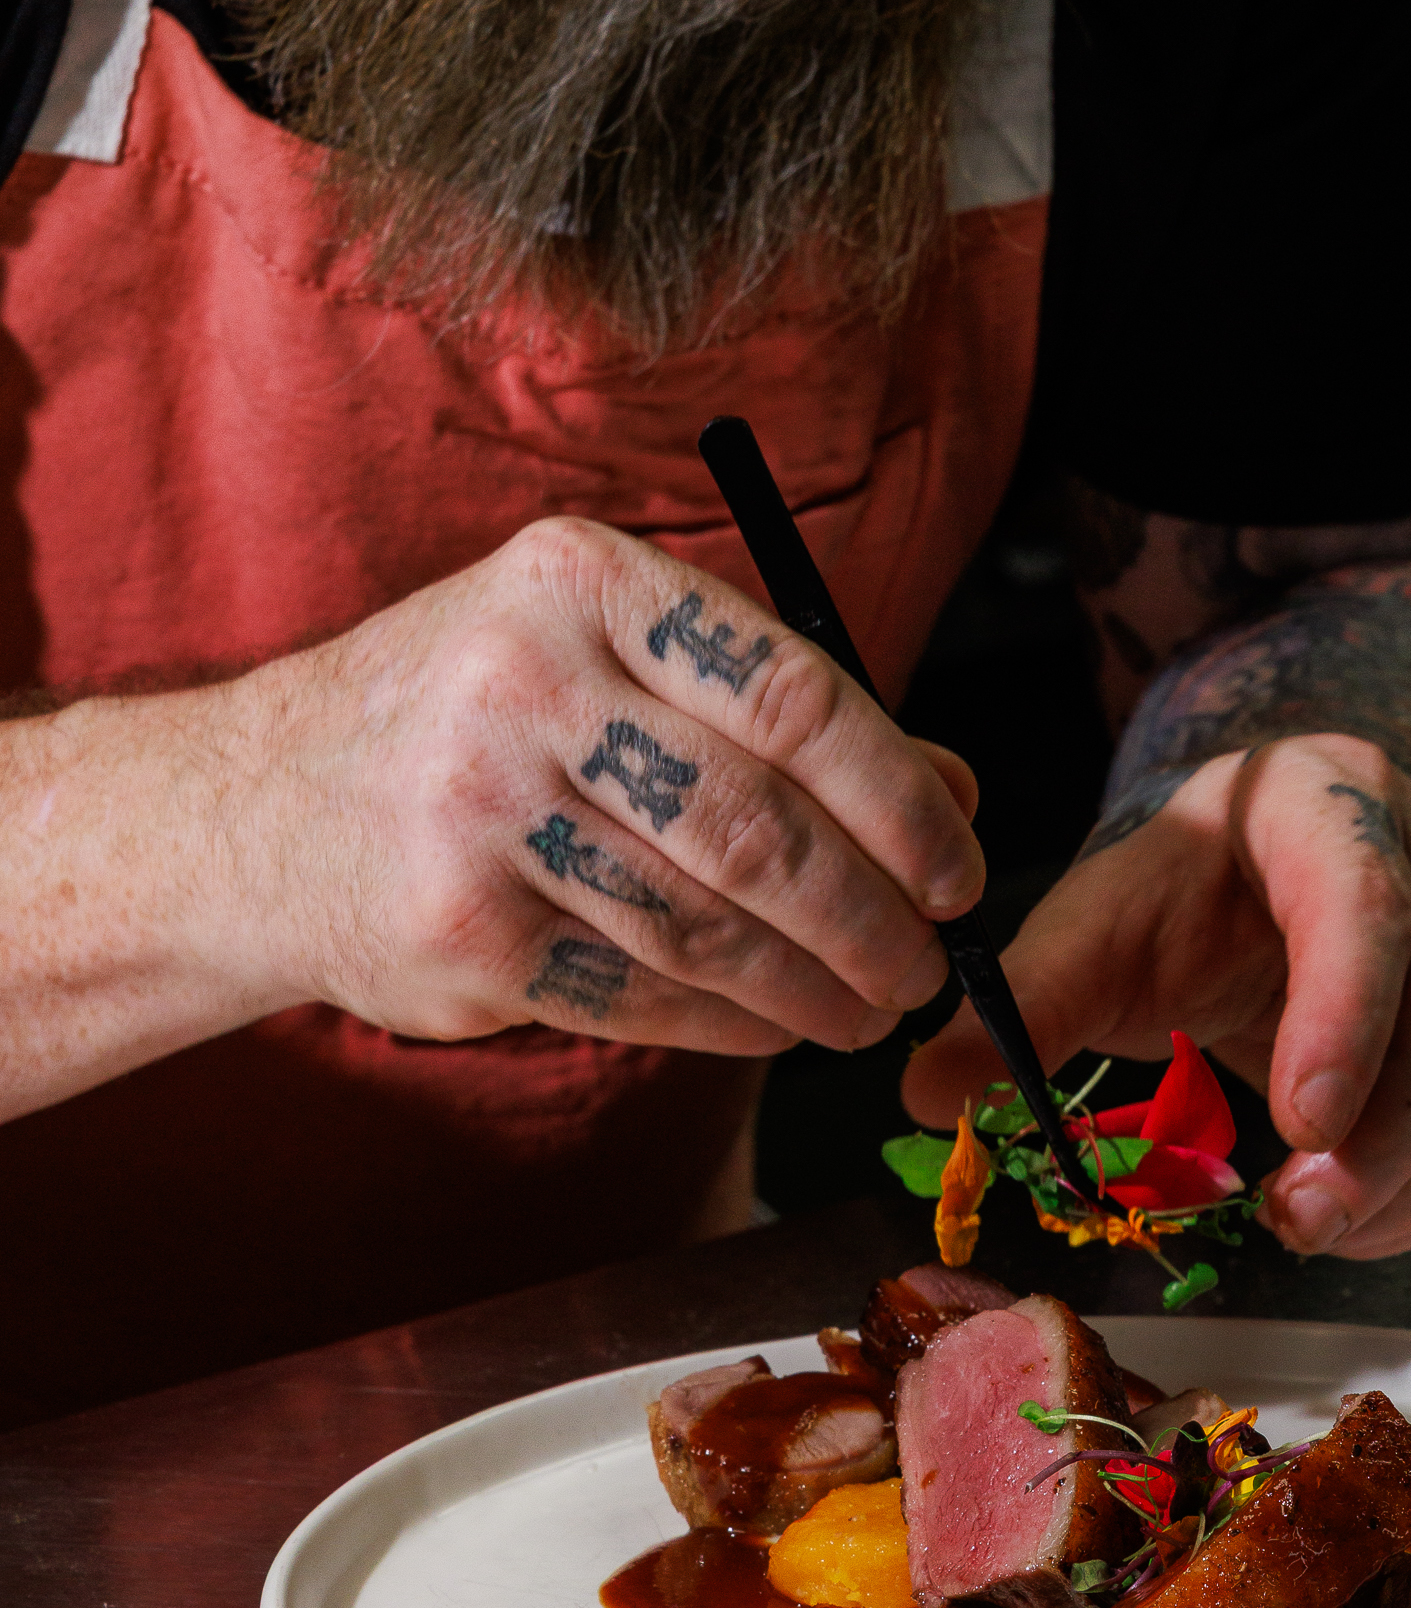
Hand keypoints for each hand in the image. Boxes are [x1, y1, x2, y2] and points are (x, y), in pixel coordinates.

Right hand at [232, 516, 983, 1052]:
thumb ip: (772, 711)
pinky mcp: (459, 934)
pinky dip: (729, 1024)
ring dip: (812, 987)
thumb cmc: (468, 718)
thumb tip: (952, 792)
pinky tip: (773, 1026)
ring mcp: (481, 813)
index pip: (796, 694)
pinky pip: (641, 994)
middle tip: (926, 963)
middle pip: (760, 825)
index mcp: (583, 582)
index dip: (902, 796)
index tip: (961, 863)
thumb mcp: (602, 657)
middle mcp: (524, 683)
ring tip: (866, 1008)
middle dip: (873, 916)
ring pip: (707, 925)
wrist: (252, 809)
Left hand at [902, 735, 1410, 1258]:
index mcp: (1324, 799)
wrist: (1260, 861)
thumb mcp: (1093, 926)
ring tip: (1321, 1230)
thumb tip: (928, 1088)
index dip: (1343, 1016)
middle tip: (1297, 1219)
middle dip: (1386, 1131)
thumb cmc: (1180, 892)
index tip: (1297, 1121)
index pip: (1365, 898)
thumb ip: (1022, 1003)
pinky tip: (1368, 1224)